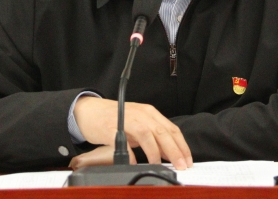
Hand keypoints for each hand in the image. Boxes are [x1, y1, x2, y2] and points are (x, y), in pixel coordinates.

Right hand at [73, 97, 192, 169]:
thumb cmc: (116, 119)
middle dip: (174, 150)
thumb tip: (170, 154)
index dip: (181, 146)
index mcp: (150, 113)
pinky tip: (134, 162)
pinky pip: (122, 141)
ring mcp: (125, 120)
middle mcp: (140, 114)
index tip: (187, 161)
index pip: (171, 129)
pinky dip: (130, 152)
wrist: (90, 111)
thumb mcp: (139, 125)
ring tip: (158, 164)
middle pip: (162, 132)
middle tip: (180, 165)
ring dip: (154, 151)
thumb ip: (154, 137)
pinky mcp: (110, 128)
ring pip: (146, 134)